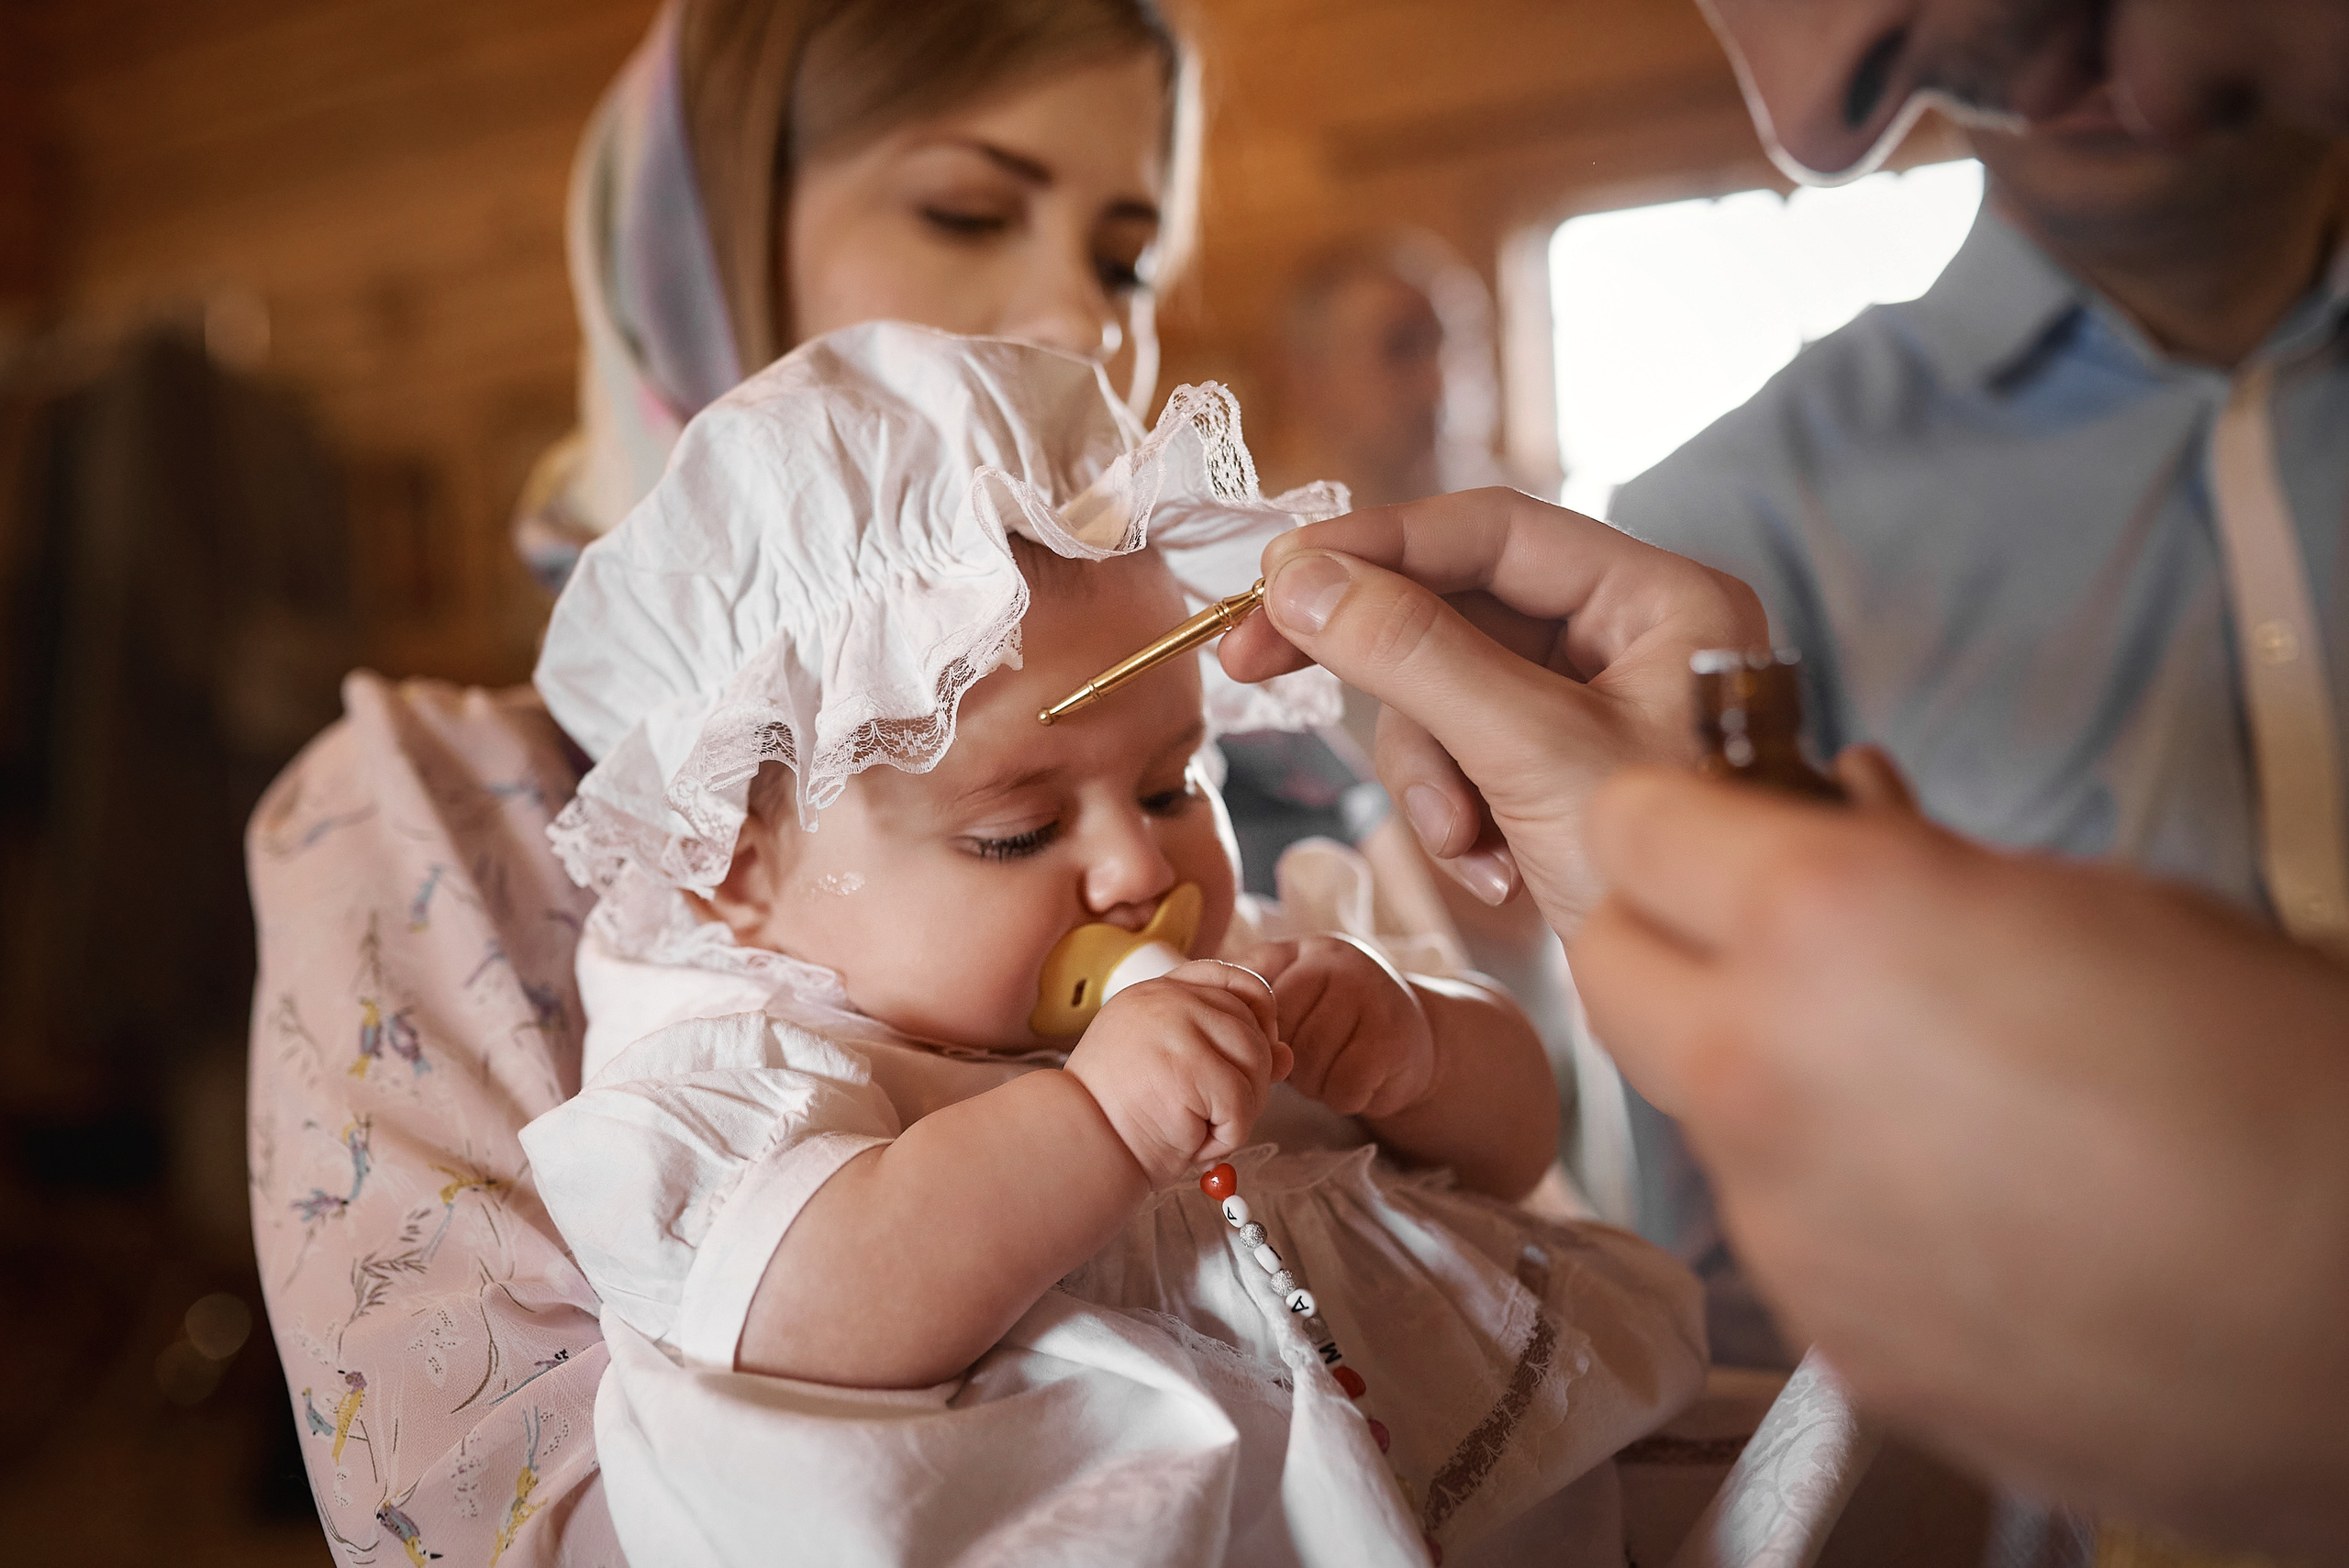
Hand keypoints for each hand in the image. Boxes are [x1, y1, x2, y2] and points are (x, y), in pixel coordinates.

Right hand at [1065, 960, 1288, 1188]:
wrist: (1078, 1145)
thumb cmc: (1119, 1115)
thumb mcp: (1175, 1069)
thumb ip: (1227, 1051)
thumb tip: (1287, 1053)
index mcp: (1159, 991)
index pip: (1232, 978)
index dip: (1258, 1013)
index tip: (1256, 1049)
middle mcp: (1169, 998)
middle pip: (1252, 1026)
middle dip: (1250, 1078)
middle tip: (1215, 1113)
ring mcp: (1178, 1025)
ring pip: (1256, 1063)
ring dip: (1241, 1110)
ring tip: (1200, 1129)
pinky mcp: (1190, 1063)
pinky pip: (1243, 1102)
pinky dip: (1229, 1134)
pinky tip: (1194, 1142)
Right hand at [1219, 488, 1765, 935]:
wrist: (1709, 1007)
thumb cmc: (1660, 879)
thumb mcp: (1531, 754)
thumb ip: (1415, 657)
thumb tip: (1300, 584)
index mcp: (1657, 600)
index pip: (1492, 532)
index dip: (1378, 544)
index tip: (1279, 575)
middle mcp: (1627, 640)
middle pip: (1454, 609)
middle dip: (1374, 661)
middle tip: (1254, 659)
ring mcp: (1588, 712)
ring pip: (1442, 693)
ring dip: (1429, 773)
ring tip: (1462, 839)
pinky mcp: (1551, 777)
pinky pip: (1461, 759)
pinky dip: (1456, 814)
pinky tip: (1494, 869)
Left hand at [1247, 936, 1434, 1119]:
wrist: (1411, 1040)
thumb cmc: (1335, 1018)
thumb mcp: (1295, 988)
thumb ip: (1250, 988)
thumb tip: (1193, 995)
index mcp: (1307, 951)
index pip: (1256, 996)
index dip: (1257, 1034)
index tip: (1270, 1045)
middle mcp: (1340, 966)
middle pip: (1281, 1034)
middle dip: (1286, 1061)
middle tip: (1307, 1059)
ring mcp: (1371, 999)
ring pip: (1308, 1064)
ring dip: (1314, 1083)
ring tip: (1331, 1067)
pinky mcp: (1394, 1042)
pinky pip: (1342, 1088)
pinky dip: (1343, 1097)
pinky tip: (1355, 1080)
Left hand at [1570, 766, 2348, 1555]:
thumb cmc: (2269, 1083)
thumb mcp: (2096, 903)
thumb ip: (1921, 865)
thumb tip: (1849, 828)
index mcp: (1820, 925)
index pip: (1632, 825)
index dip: (1677, 814)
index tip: (1715, 820)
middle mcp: (1757, 1071)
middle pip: (1607, 966)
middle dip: (1664, 934)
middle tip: (1760, 929)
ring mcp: (1778, 1218)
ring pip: (1693, 1104)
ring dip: (1754, 1071)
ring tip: (1903, 1080)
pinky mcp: (1825, 1332)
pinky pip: (1777, 1224)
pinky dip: (1822, 1191)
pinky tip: (1946, 1195)